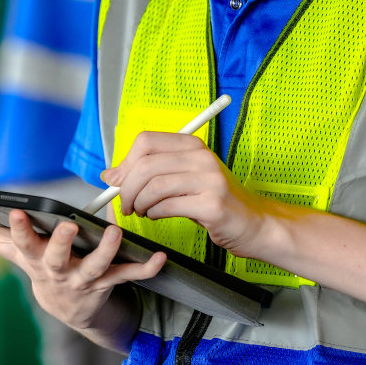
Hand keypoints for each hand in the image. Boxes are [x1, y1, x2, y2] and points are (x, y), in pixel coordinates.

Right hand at [0, 208, 164, 336]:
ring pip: (97, 267)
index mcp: (34, 259)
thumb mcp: (7, 250)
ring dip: (106, 251)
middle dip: (59, 242)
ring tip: (115, 233)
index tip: (16, 212)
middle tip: (64, 226)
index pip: (21, 243)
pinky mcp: (109, 283)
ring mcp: (85, 279)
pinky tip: (159, 257)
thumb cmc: (37, 265)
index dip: (18, 229)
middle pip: (57, 257)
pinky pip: (130, 276)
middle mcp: (58, 271)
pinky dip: (146, 268)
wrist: (69, 308)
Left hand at [104, 131, 272, 256]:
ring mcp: (209, 179)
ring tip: (142, 211)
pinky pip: (167, 206)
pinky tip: (156, 216)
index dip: (126, 162)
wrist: (255, 223)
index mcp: (192, 145)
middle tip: (126, 204)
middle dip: (127, 187)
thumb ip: (149, 172)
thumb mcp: (182, 179)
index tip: (119, 181)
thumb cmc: (214, 200)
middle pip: (146, 164)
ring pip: (154, 186)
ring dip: (139, 203)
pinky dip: (154, 213)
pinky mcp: (212, 204)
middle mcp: (201, 157)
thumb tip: (110, 175)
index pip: (146, 141)